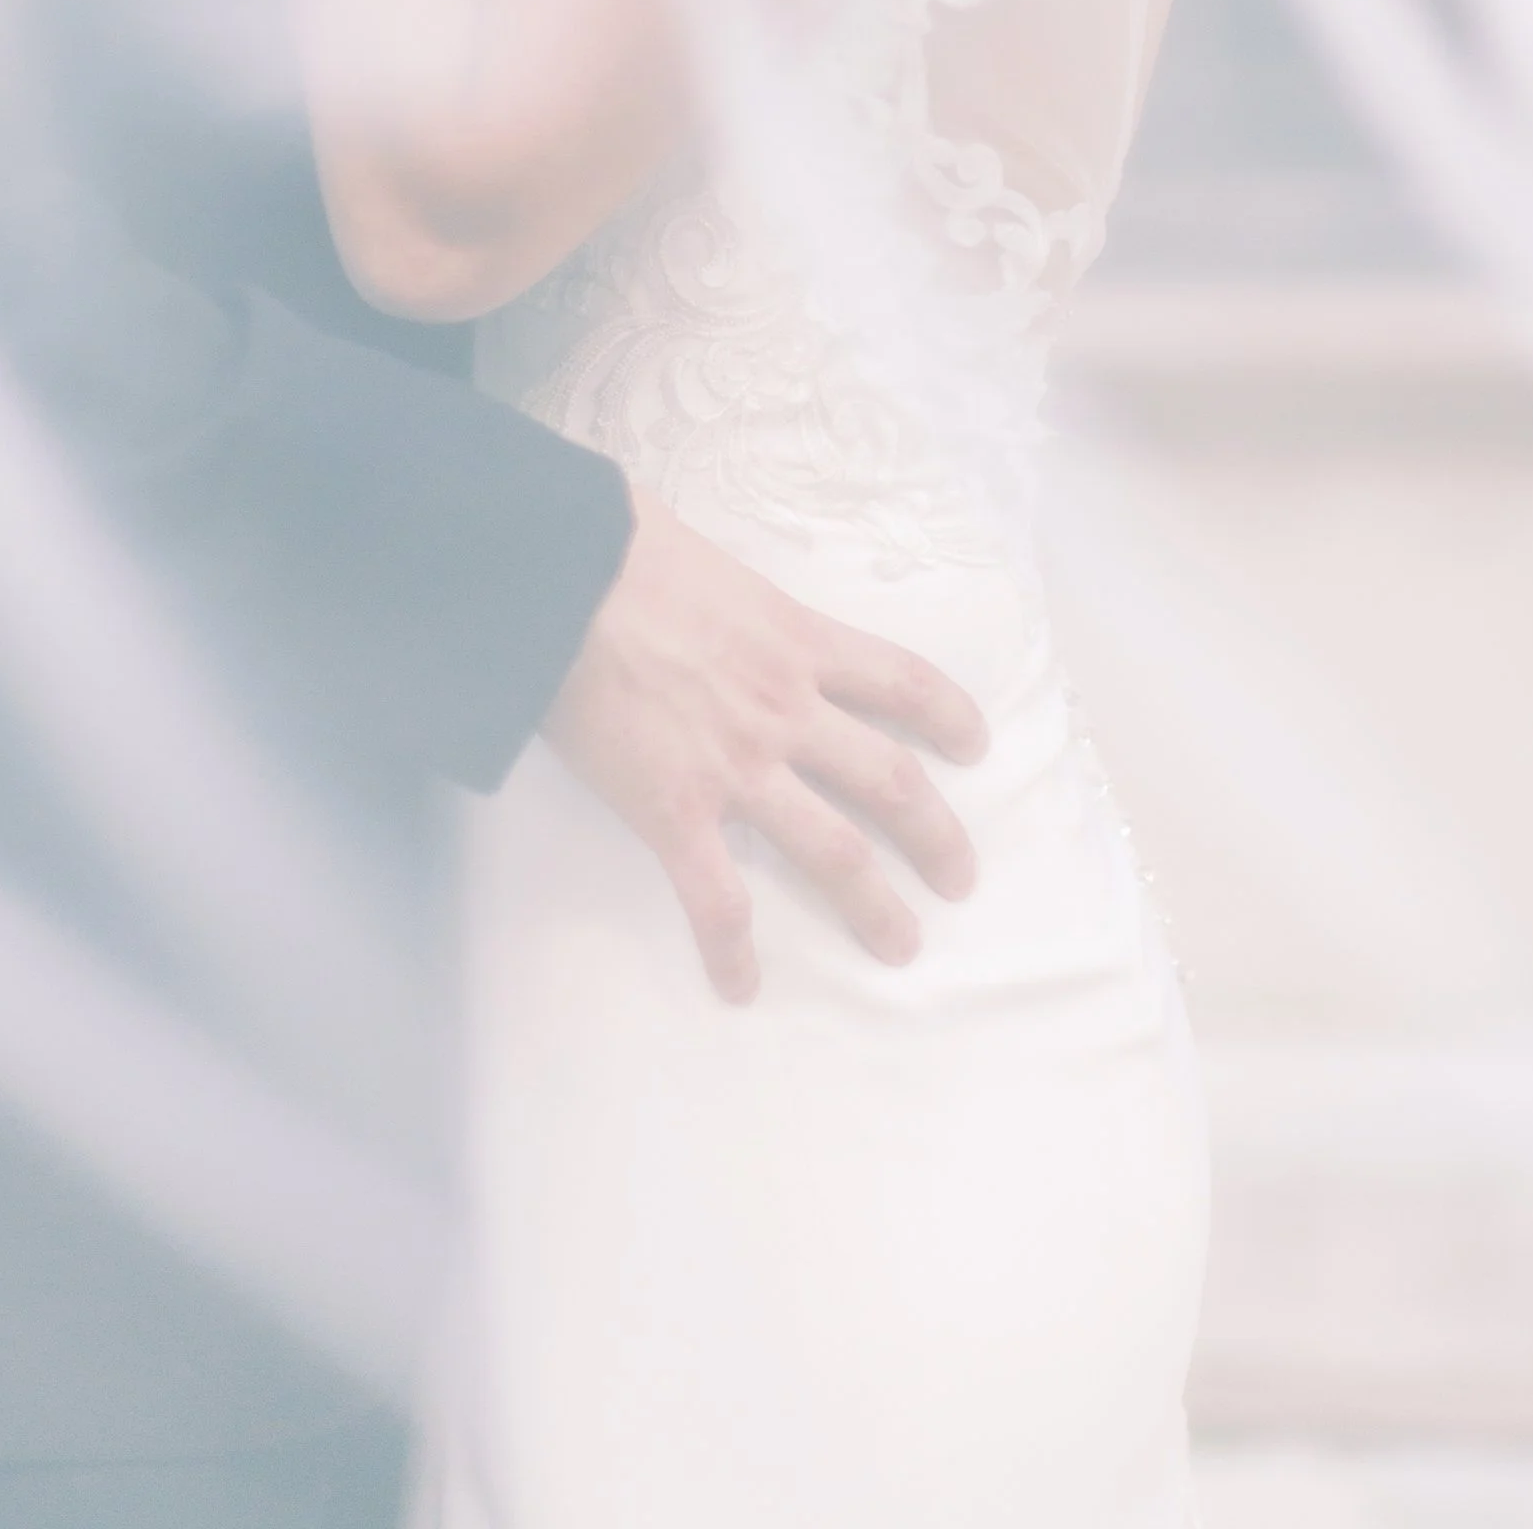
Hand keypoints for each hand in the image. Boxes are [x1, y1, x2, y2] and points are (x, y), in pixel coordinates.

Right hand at [547, 488, 986, 1000]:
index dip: (948, 715)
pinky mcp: (676, 810)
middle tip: (960, 879)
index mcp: (798, 640)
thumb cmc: (622, 545)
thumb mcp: (708, 558)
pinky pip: (716, 898)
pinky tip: (740, 987)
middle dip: (936, 837)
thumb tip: (713, 590)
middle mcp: (787, 710)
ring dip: (874, 905)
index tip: (974, 745)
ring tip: (900, 943)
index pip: (900, 681)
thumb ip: (734, 594)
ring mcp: (737, 767)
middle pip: (891, 782)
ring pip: (834, 851)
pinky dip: (731, 950)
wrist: (558, 577)